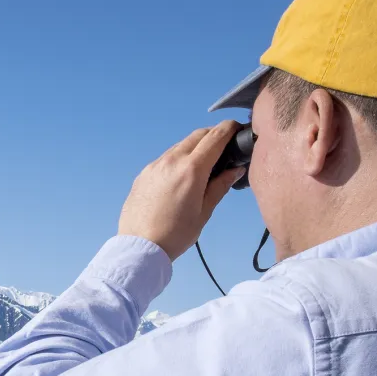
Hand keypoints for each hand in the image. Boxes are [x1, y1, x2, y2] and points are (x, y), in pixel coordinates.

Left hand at [118, 121, 246, 260]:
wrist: (139, 247)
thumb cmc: (176, 234)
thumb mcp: (204, 212)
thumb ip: (220, 186)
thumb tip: (235, 169)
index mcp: (191, 169)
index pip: (215, 137)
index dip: (229, 128)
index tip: (237, 129)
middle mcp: (171, 161)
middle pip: (197, 136)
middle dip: (213, 135)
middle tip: (223, 147)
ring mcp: (154, 166)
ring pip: (179, 146)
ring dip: (194, 147)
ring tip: (203, 164)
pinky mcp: (143, 174)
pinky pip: (164, 159)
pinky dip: (177, 159)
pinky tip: (181, 177)